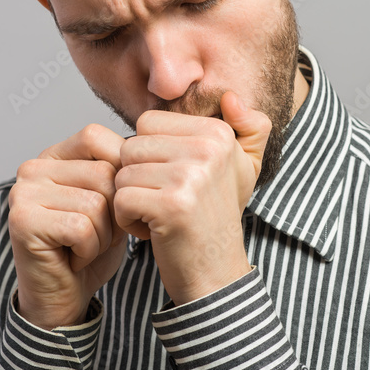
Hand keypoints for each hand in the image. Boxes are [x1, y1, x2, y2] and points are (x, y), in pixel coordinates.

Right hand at [8, 123, 127, 328]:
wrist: (63, 298)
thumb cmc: (88, 248)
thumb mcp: (112, 202)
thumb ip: (118, 172)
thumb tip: (140, 150)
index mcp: (53, 156)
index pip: (96, 136)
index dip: (119, 173)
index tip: (113, 207)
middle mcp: (32, 168)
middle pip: (103, 173)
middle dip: (114, 213)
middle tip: (95, 235)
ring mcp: (23, 193)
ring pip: (96, 202)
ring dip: (102, 235)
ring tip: (83, 246)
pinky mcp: (23, 222)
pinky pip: (81, 227)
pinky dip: (88, 250)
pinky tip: (73, 258)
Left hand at [114, 90, 271, 305]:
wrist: (216, 273)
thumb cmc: (217, 217)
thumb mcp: (244, 167)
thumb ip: (248, 127)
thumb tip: (230, 96)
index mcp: (218, 133)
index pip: (147, 123)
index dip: (150, 155)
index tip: (175, 181)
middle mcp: (208, 150)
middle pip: (131, 146)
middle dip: (137, 178)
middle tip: (165, 202)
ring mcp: (191, 176)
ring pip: (123, 173)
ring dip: (132, 200)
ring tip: (160, 216)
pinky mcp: (172, 205)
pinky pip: (121, 199)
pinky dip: (128, 221)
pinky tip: (154, 231)